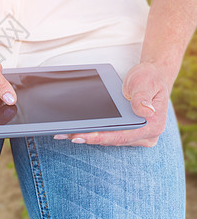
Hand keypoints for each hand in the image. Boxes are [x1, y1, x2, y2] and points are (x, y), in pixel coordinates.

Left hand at [54, 63, 168, 146]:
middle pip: (112, 140)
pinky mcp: (129, 134)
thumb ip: (142, 96)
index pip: (121, 136)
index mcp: (153, 125)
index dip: (100, 137)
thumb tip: (145, 111)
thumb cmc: (149, 78)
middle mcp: (146, 135)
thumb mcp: (145, 82)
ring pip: (109, 140)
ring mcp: (138, 137)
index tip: (81, 136)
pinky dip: (94, 133)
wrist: (152, 78)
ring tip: (66, 133)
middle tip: (65, 134)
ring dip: (88, 136)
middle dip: (88, 137)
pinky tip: (77, 130)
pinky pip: (110, 135)